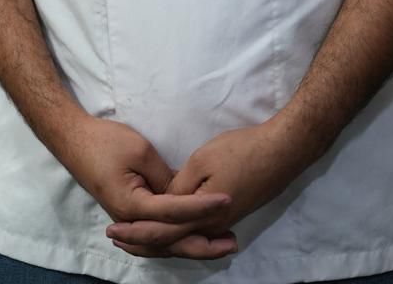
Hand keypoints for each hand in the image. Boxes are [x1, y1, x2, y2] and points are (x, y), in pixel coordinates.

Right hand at [58, 115, 236, 259]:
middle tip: (232, 242)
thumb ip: (165, 177)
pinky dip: (175, 241)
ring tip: (220, 245)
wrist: (74, 140)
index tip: (227, 201)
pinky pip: (156, 236)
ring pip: (163, 244)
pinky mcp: (129, 215)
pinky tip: (192, 239)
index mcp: (133, 206)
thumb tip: (185, 194)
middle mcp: (131, 222)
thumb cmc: (106, 142)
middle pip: (171, 241)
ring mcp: (129, 221)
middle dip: (203, 243)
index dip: (203, 207)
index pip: (175, 213)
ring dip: (192, 246)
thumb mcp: (141, 151)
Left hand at [106, 120, 298, 259]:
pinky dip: (178, 231)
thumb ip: (178, 187)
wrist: (281, 151)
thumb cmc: (240, 152)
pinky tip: (170, 225)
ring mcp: (222, 221)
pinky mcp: (230, 212)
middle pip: (172, 241)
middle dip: (142, 241)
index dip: (135, 232)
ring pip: (185, 237)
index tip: (112, 231)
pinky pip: (197, 229)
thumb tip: (162, 202)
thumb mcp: (201, 162)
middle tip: (117, 238)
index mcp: (201, 217)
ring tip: (135, 237)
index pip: (162, 232)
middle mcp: (211, 227)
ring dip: (159, 238)